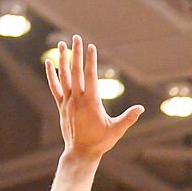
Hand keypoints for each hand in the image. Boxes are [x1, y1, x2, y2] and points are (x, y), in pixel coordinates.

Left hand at [46, 35, 143, 159]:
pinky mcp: (62, 106)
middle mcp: (77, 99)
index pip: (91, 76)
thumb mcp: (116, 130)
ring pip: (64, 76)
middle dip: (77, 53)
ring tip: (61, 44)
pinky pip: (55, 87)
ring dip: (62, 59)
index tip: (91, 47)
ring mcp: (68, 102)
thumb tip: (141, 108)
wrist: (81, 152)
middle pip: (76, 71)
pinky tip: (50, 63)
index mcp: (91, 102)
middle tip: (76, 38)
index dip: (91, 60)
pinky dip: (52, 75)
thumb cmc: (101, 142)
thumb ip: (128, 118)